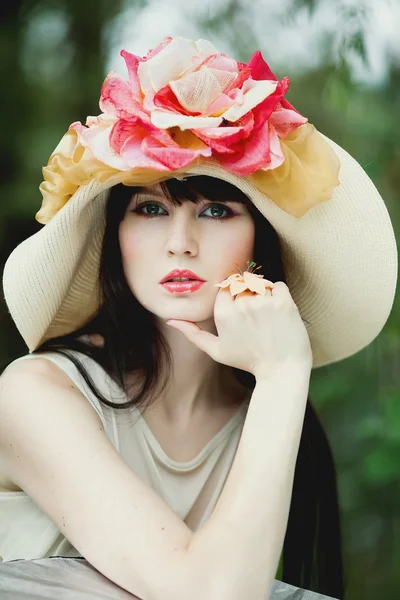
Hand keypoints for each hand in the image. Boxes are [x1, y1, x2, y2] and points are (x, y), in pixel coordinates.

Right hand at [166, 281, 312, 378]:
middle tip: (256, 315)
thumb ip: (193, 334)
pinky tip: (278, 312)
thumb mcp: (216, 350)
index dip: (234, 296)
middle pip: (243, 283)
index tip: (242, 310)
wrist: (281, 371)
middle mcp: (242, 305)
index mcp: (223, 314)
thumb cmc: (248, 361)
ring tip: (267, 315)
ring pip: (260, 283)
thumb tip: (171, 321)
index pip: (226, 287)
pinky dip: (279, 293)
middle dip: (249, 294)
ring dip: (264, 293)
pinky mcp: (284, 302)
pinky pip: (278, 285)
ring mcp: (264, 303)